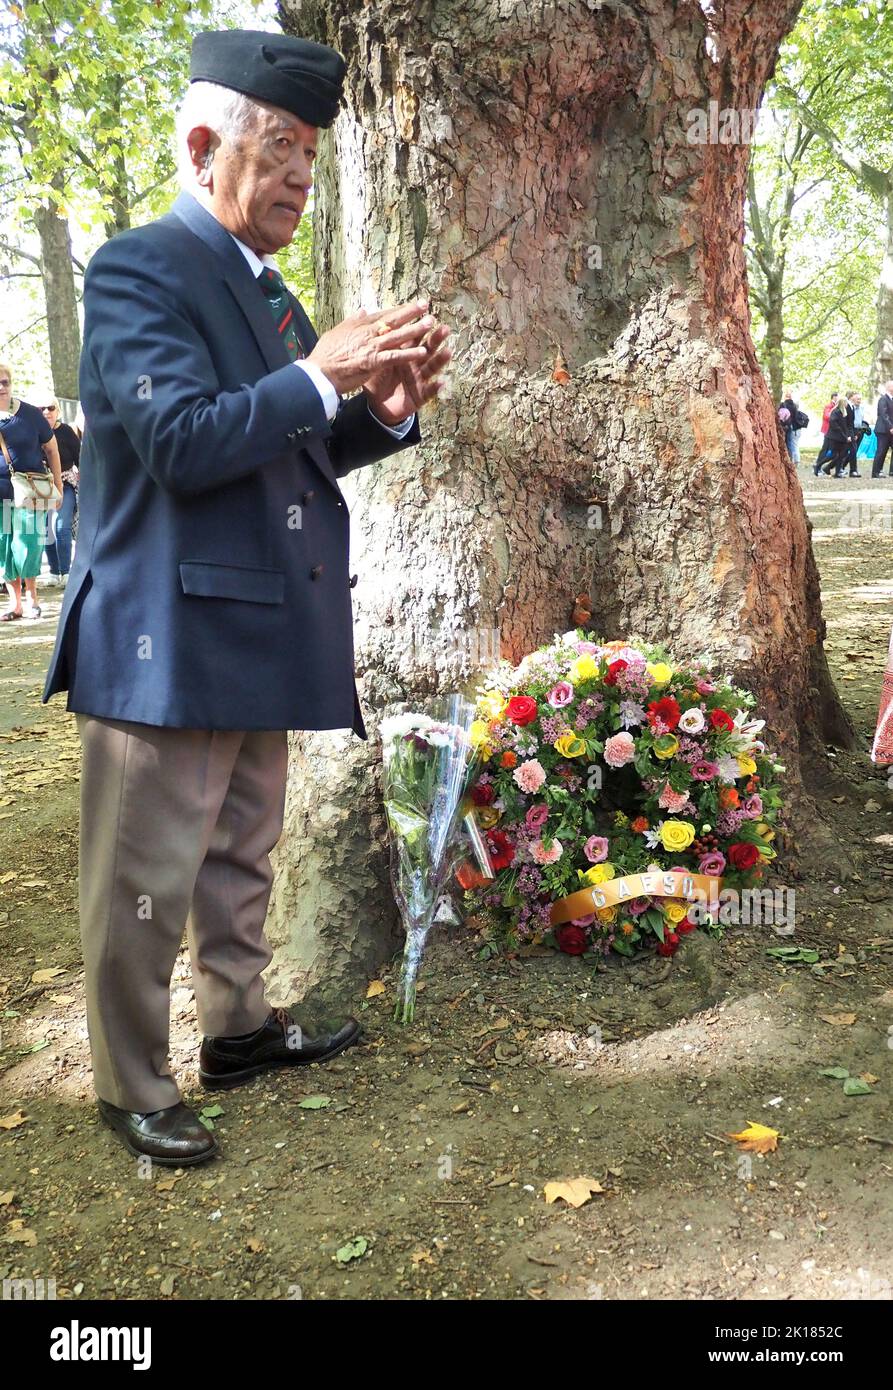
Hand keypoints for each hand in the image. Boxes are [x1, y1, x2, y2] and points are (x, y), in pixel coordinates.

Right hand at [306, 298, 436, 397]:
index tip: (412, 304)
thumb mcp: (336, 332)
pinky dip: (409, 353)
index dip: (399, 309)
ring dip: (415, 329)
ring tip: (430, 323)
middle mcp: (366, 333)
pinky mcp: (373, 362)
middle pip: (392, 320)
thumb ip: (352, 320)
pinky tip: (422, 351)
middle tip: (426, 305)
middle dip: (410, 312)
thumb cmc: (325, 355)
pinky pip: (395, 356)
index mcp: (359, 325)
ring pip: (397, 335)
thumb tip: (363, 310)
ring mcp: (371, 347)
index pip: (383, 315)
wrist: (319, 373)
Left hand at [363, 321, 451, 425]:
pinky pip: (429, 391)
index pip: (414, 338)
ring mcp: (420, 379)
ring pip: (431, 368)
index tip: (427, 315)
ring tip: (447, 352)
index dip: (420, 328)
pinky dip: (435, 387)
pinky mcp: (421, 395)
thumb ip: (377, 346)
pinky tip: (442, 382)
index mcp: (404, 354)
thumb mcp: (375, 362)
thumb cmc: (377, 381)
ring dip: (440, 360)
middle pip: (427, 349)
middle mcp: (415, 364)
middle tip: (444, 329)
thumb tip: (372, 325)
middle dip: (436, 340)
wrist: (378, 406)